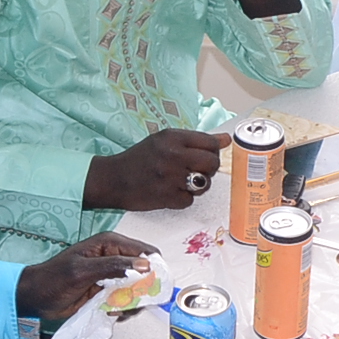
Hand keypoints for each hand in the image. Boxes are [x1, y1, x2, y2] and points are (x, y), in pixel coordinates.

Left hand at [15, 232, 159, 320]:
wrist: (35, 298)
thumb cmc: (52, 280)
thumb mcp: (83, 271)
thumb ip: (114, 265)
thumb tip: (144, 264)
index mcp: (109, 243)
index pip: (145, 251)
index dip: (153, 268)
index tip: (152, 286)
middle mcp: (114, 257)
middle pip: (146, 271)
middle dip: (144, 289)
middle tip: (133, 302)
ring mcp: (112, 275)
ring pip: (138, 288)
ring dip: (134, 301)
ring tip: (120, 310)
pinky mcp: (108, 290)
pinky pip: (127, 299)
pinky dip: (124, 308)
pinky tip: (112, 312)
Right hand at [82, 130, 231, 212]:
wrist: (113, 179)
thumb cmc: (139, 159)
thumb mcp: (164, 141)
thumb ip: (196, 140)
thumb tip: (225, 139)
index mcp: (172, 138)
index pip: (211, 143)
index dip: (213, 151)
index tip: (208, 155)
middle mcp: (173, 155)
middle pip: (212, 163)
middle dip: (208, 169)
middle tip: (195, 170)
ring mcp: (171, 177)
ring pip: (205, 183)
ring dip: (197, 185)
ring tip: (181, 181)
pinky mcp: (167, 197)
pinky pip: (190, 200)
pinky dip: (183, 198)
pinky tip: (170, 191)